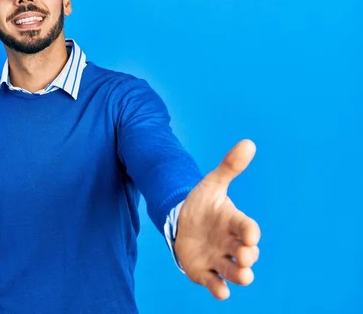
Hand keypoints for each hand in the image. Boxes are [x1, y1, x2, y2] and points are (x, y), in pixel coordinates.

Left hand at [174, 139, 260, 299]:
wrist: (184, 221)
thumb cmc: (204, 204)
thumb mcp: (212, 184)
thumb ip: (229, 167)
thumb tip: (248, 143)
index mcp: (235, 223)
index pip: (248, 228)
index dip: (250, 232)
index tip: (250, 234)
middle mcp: (231, 244)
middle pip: (246, 253)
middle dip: (248, 255)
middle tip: (246, 255)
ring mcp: (219, 258)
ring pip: (234, 271)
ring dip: (240, 274)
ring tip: (244, 275)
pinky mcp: (205, 271)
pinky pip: (215, 283)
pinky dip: (218, 288)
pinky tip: (220, 291)